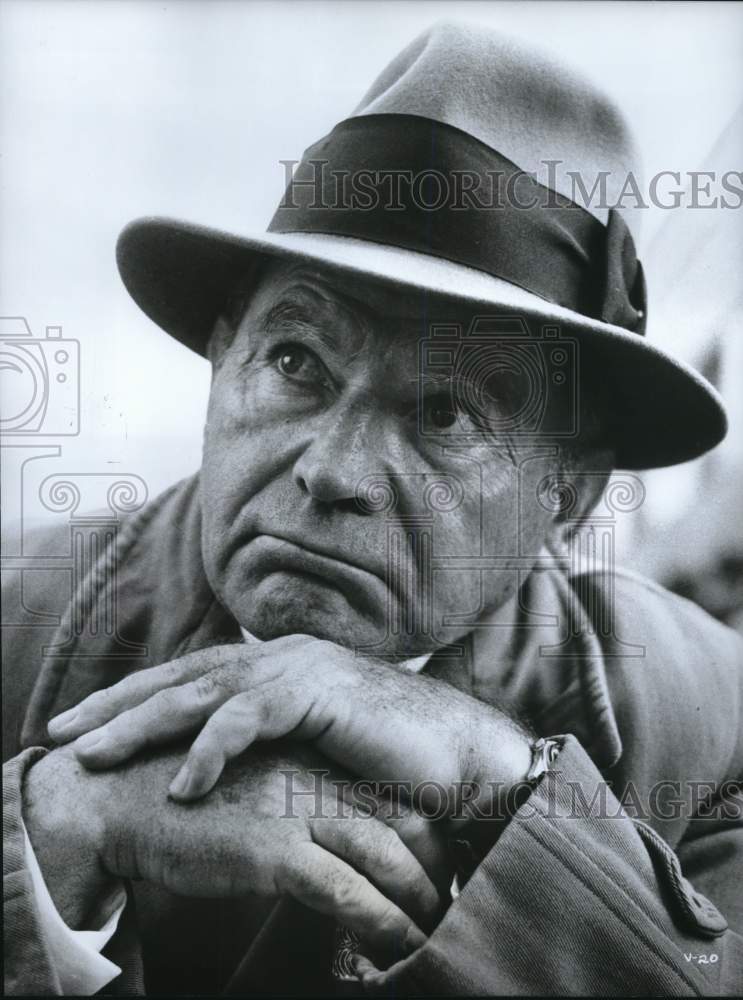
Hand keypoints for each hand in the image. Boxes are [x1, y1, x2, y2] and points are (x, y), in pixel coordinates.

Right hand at [23, 739, 445, 958]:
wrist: (121, 799)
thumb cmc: (183, 801)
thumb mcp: (253, 789)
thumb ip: (291, 801)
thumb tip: (318, 840)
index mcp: (315, 764)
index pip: (393, 797)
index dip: (425, 837)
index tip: (439, 872)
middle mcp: (317, 782)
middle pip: (406, 822)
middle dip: (436, 871)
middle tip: (450, 907)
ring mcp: (300, 811)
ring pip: (387, 857)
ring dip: (419, 902)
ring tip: (438, 935)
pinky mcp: (276, 847)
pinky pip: (347, 891)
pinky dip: (381, 922)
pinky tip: (399, 949)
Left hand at [49, 636, 531, 819]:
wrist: (460, 756)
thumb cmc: (390, 760)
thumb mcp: (312, 749)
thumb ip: (269, 744)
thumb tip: (224, 770)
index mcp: (276, 665)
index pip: (190, 678)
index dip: (135, 699)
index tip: (85, 725)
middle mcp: (279, 656)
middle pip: (180, 677)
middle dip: (116, 704)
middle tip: (60, 731)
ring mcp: (297, 668)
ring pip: (201, 694)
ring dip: (141, 725)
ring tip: (92, 755)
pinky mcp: (316, 691)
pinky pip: (248, 719)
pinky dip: (210, 750)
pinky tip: (182, 785)